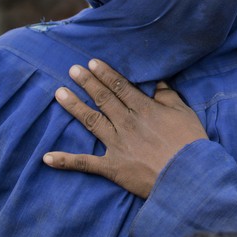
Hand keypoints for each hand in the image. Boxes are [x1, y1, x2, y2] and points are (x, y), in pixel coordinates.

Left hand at [43, 59, 207, 198]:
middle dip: (87, 82)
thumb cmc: (189, 142)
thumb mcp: (184, 113)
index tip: (92, 63)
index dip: (105, 73)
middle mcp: (126, 123)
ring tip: (59, 93)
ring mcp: (117, 144)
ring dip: (74, 106)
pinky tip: (47, 157)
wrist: (187, 174)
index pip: (120, 86)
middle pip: (103, 98)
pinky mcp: (112, 167)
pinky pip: (85, 163)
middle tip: (72, 69)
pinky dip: (66, 161)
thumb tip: (157, 83)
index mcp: (144, 109)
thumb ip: (168, 97)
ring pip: (91, 121)